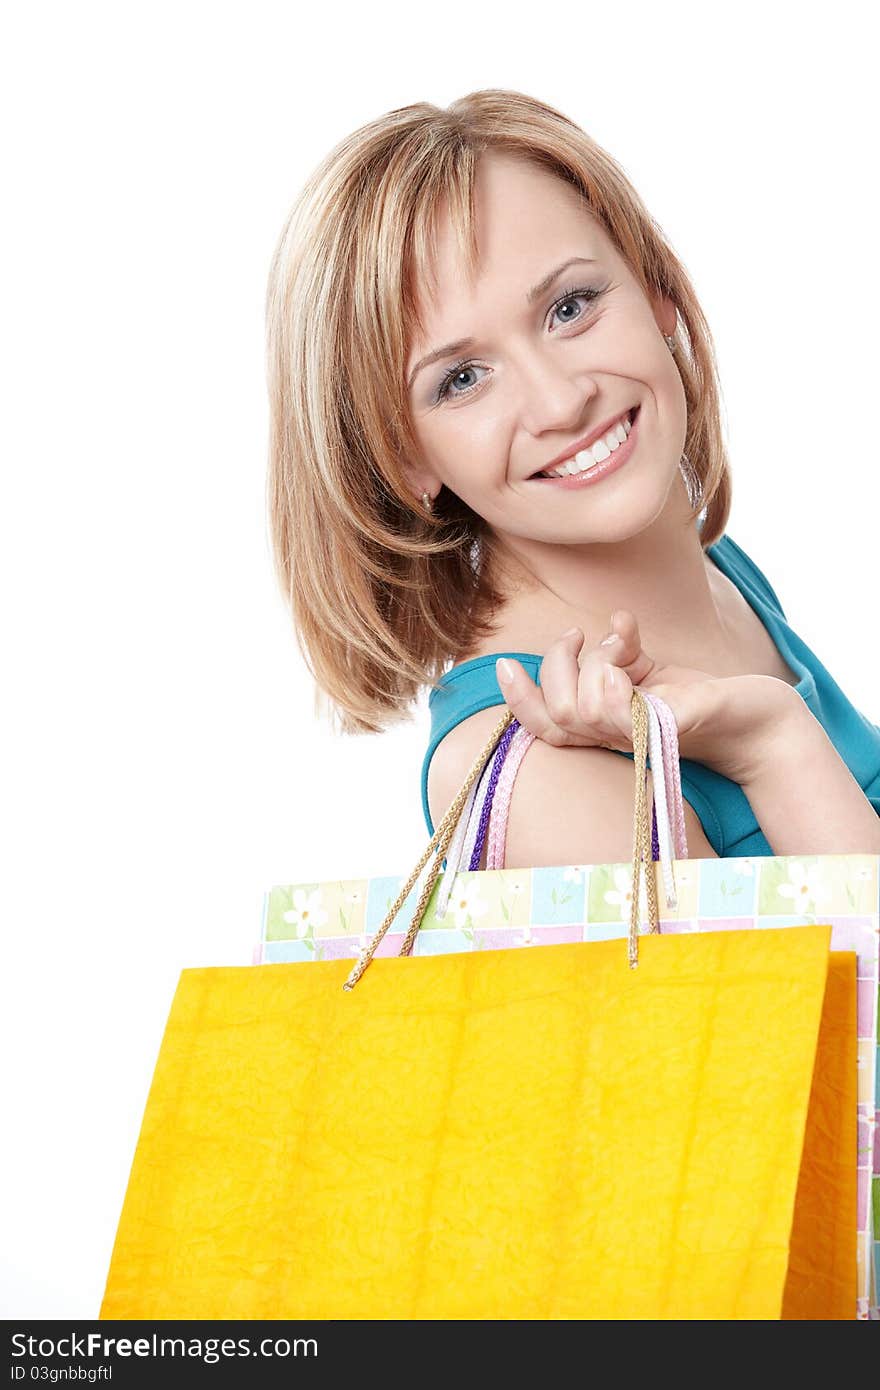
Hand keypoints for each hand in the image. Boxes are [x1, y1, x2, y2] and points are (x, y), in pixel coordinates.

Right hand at [495, 609, 797, 784]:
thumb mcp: (648, 670)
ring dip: (596, 660)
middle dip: (558, 665)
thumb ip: (620, 655)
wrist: (757, 719)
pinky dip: (617, 670)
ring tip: (622, 644)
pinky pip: (628, 712)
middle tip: (579, 635)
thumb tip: (611, 626)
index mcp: (603, 728)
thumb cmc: (698, 698)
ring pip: (587, 708)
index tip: (505, 664)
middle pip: (560, 713)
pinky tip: (629, 644)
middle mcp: (617, 739)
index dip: (518, 700)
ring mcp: (642, 736)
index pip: (544, 726)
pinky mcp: (673, 728)